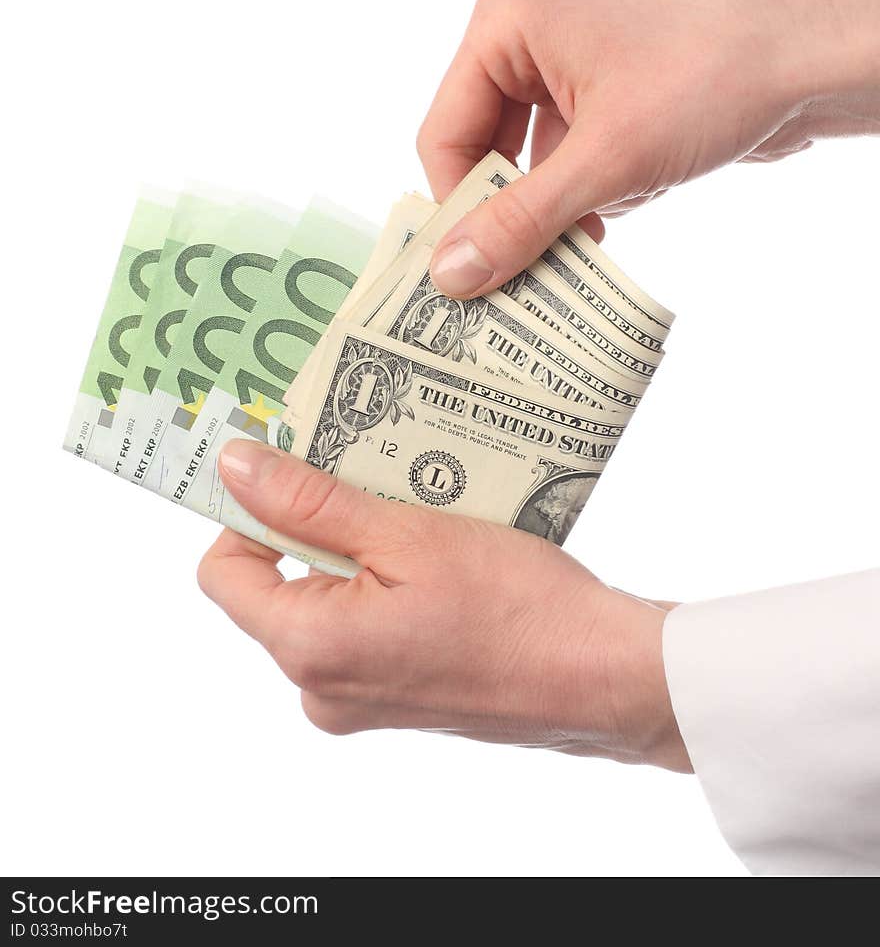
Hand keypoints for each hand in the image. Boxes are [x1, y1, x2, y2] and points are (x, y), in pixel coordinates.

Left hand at [198, 439, 690, 771]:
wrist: (603, 677)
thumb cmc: (514, 605)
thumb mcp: (405, 533)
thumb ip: (309, 502)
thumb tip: (234, 465)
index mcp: (309, 648)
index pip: (224, 572)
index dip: (250, 514)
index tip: (297, 471)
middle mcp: (320, 689)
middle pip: (279, 587)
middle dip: (317, 530)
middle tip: (376, 485)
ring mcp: (360, 702)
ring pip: (329, 604)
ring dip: (360, 556)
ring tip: (419, 521)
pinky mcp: (398, 701)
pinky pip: (366, 630)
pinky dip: (387, 588)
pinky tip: (441, 562)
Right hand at [418, 0, 879, 296]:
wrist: (804, 63)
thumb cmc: (707, 80)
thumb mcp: (605, 162)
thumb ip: (520, 222)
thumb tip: (448, 277)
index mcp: (505, 27)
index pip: (443, 135)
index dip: (455, 209)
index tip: (468, 276)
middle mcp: (524, 44)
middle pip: (480, 155)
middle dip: (504, 218)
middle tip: (509, 284)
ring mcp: (561, 74)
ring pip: (522, 170)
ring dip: (545, 220)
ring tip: (562, 260)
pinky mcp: (595, 103)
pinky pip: (560, 170)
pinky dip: (577, 207)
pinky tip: (603, 228)